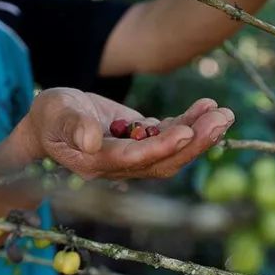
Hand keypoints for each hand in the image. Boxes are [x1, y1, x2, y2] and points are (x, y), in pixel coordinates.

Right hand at [20, 88, 234, 179]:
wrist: (51, 122)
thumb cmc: (50, 117)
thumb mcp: (54, 113)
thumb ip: (72, 126)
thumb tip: (91, 139)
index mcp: (97, 163)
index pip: (134, 159)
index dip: (161, 148)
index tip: (185, 132)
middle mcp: (121, 166)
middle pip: (163, 161)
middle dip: (194, 143)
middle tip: (221, 121)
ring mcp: (135, 156)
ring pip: (173, 151)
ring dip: (200, 134)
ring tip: (224, 114)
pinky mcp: (143, 142)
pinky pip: (171, 135)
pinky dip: (191, 123)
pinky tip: (209, 107)